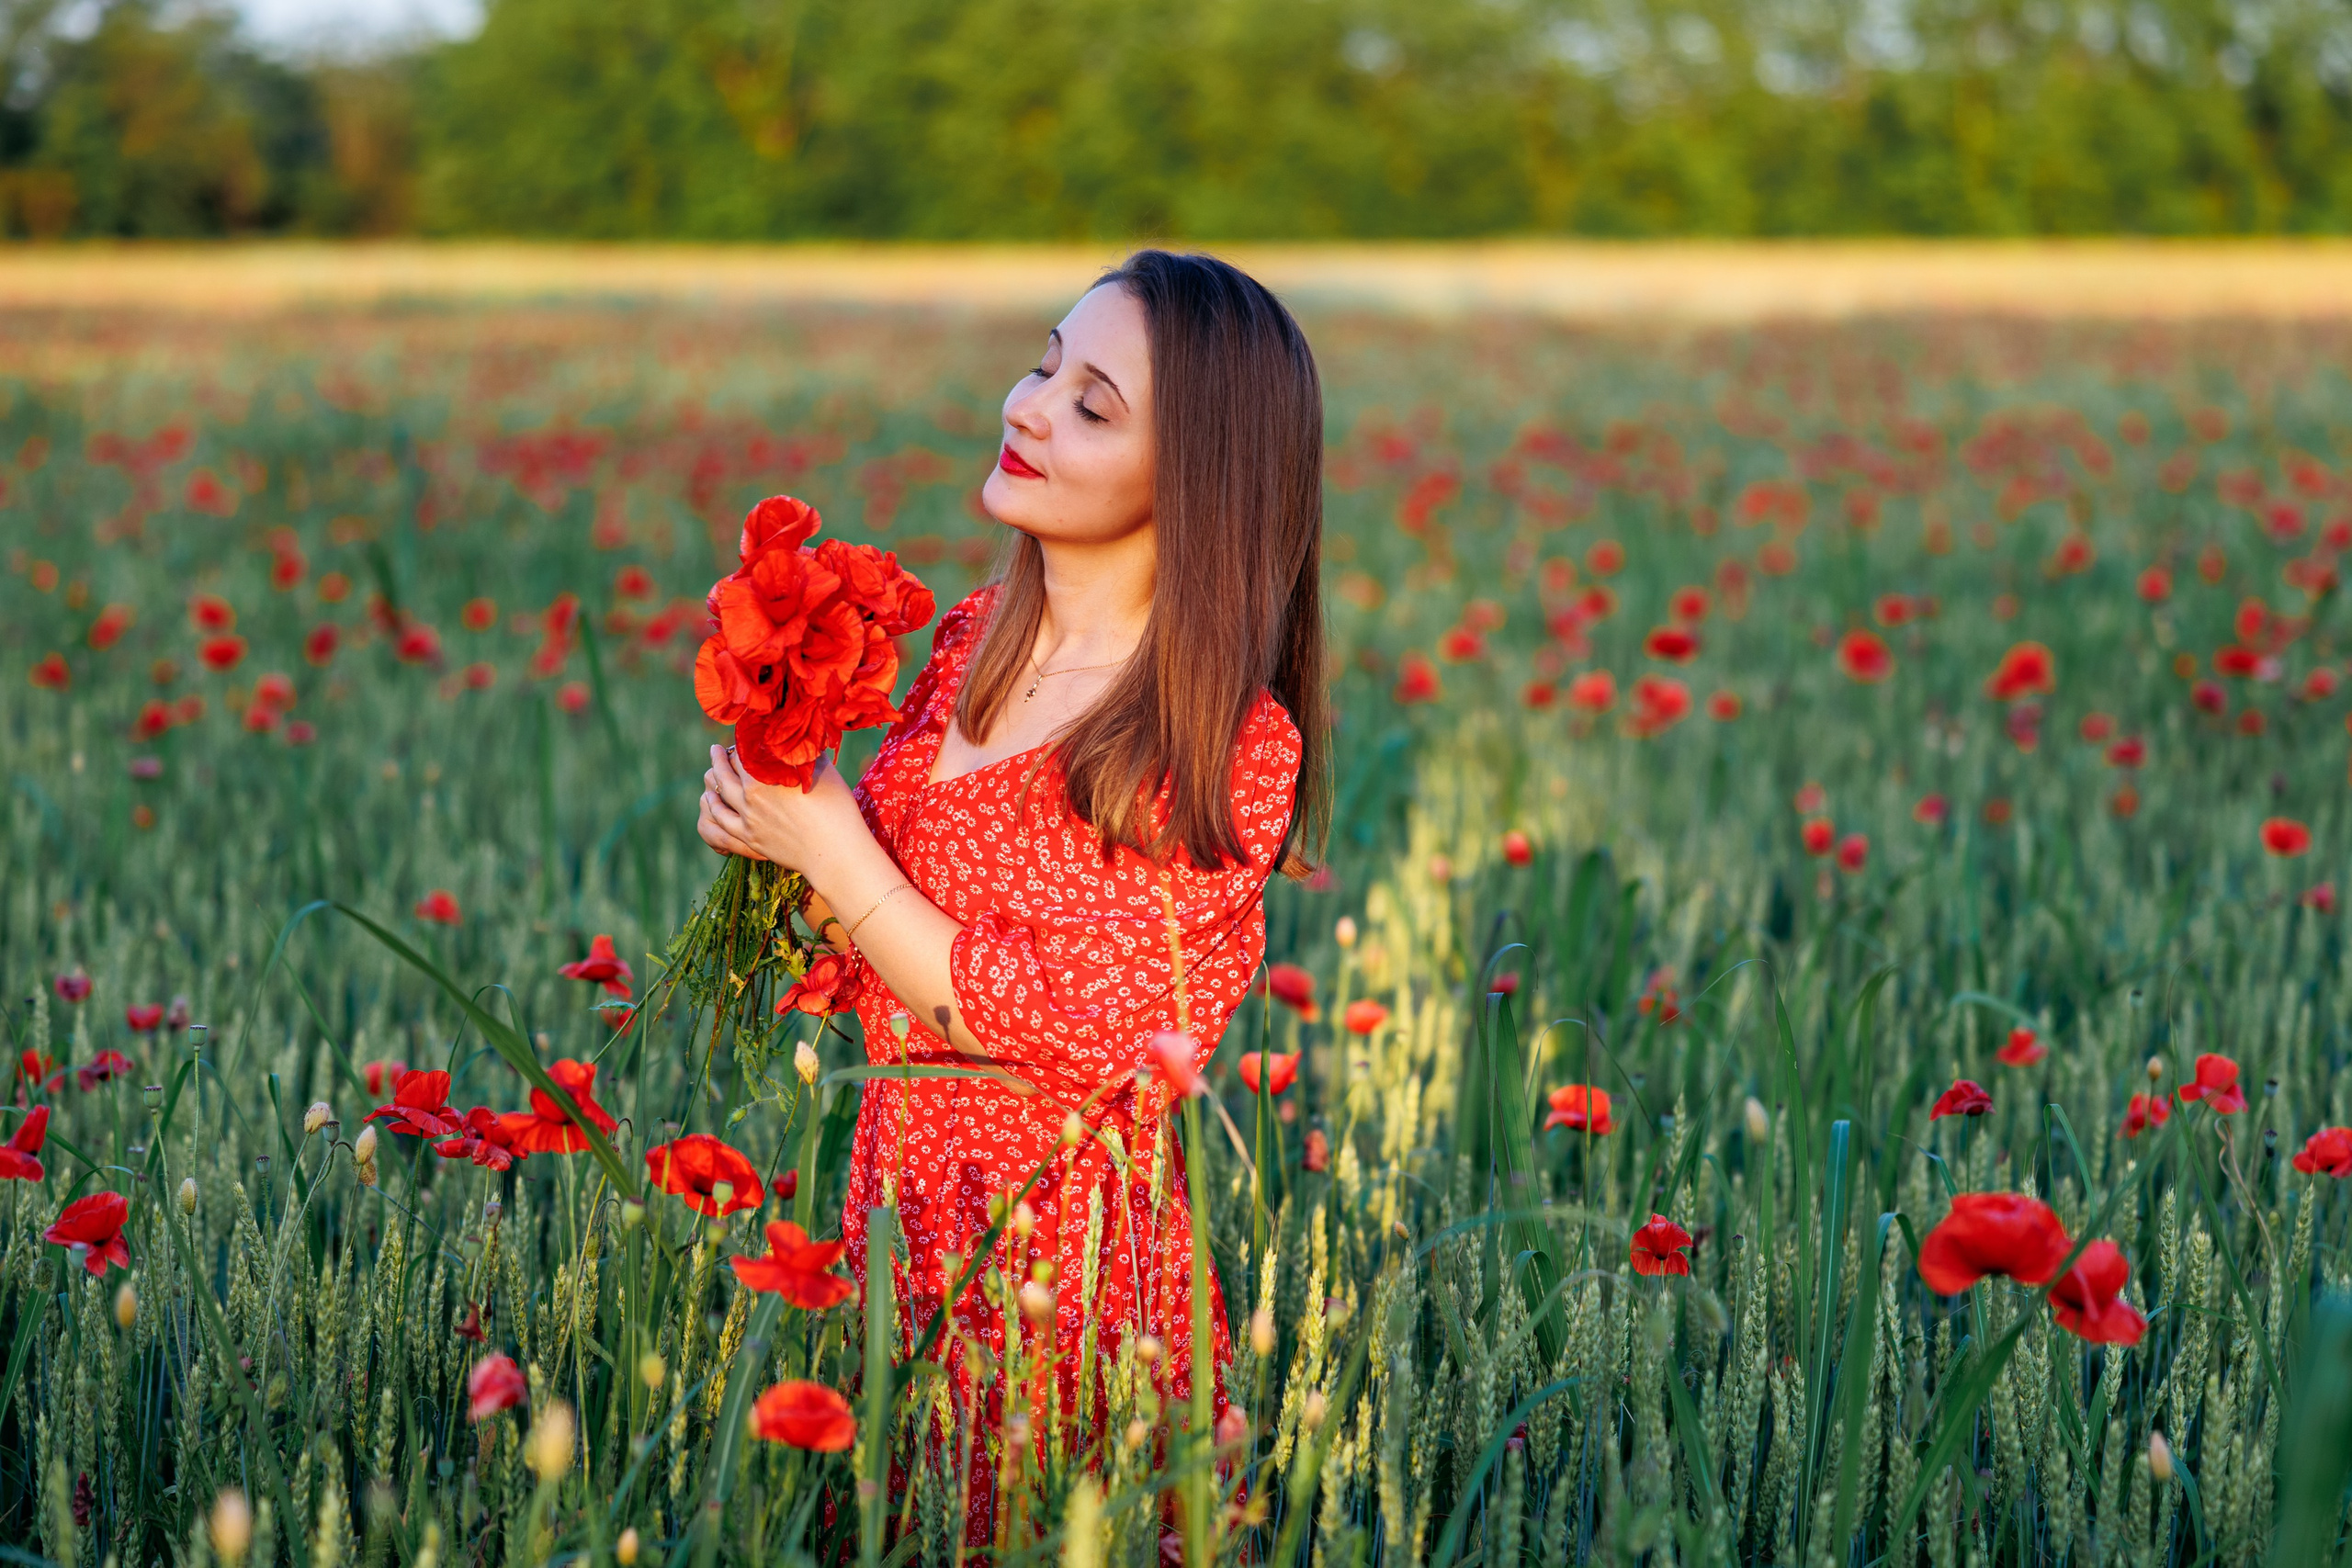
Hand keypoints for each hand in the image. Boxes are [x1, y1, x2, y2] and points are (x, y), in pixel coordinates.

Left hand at [699, 745, 870, 881]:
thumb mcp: (823, 770)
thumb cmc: (836, 808)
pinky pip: (721, 824)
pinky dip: (713, 810)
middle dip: (719, 758)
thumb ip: (804, 753)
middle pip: (725, 773)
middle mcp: (750, 796)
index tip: (744, 738)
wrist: (835, 852)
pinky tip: (711, 803)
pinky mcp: (750, 840)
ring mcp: (748, 820)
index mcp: (765, 776)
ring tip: (710, 773)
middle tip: (716, 749)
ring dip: (712, 783)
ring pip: (718, 798)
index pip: (743, 752)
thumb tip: (799, 739)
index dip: (741, 743)